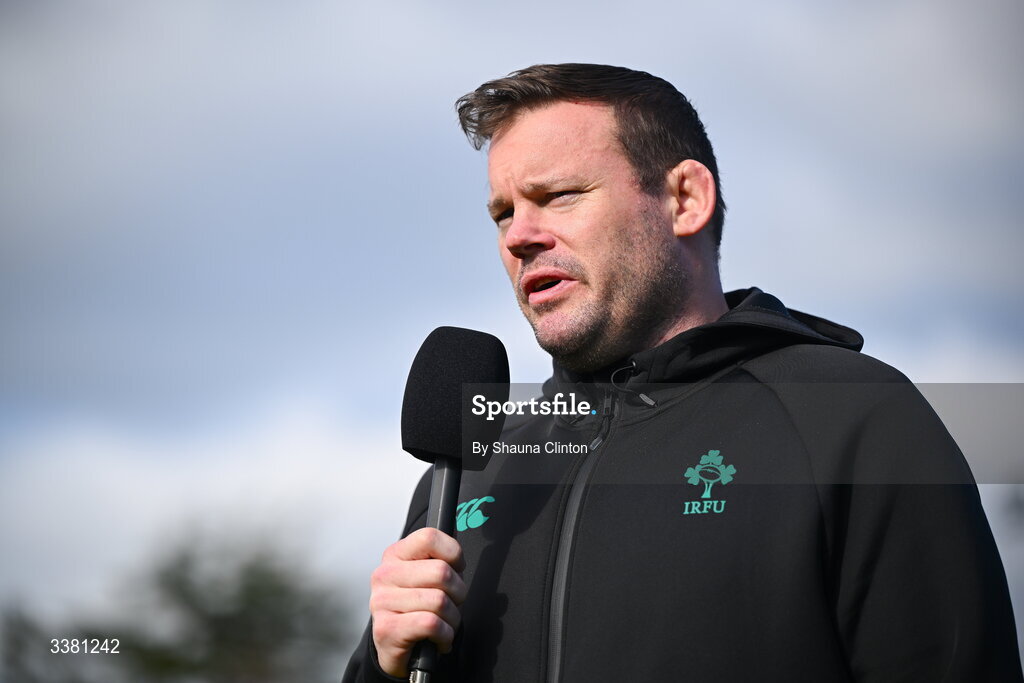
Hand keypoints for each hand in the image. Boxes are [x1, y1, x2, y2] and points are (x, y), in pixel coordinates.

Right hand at [369, 527, 466, 677]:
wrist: (395, 646)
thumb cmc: (417, 608)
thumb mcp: (427, 576)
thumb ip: (440, 558)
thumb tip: (457, 552)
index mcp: (395, 555)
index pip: (429, 538)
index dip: (453, 554)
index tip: (456, 568)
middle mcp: (385, 575)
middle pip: (441, 572)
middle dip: (458, 592)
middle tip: (452, 603)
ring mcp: (382, 602)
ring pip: (439, 601)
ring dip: (452, 618)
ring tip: (444, 623)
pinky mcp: (386, 629)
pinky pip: (431, 624)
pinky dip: (445, 634)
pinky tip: (439, 638)